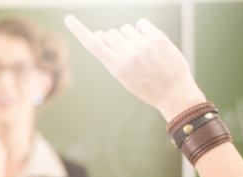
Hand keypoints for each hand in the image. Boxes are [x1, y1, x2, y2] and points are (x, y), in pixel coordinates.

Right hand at [64, 15, 206, 121]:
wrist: (173, 92)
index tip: (68, 18)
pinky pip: (141, 24)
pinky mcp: (157, 37)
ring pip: (125, 29)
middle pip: (111, 34)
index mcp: (115, 67)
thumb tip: (100, 34)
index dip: (79, 30)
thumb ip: (111, 56)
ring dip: (130, 36)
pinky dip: (142, 30)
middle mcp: (127, 54)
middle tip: (130, 55)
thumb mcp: (123, 76)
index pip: (93, 44)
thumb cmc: (146, 85)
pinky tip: (149, 43)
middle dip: (116, 40)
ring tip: (142, 52)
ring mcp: (142, 44)